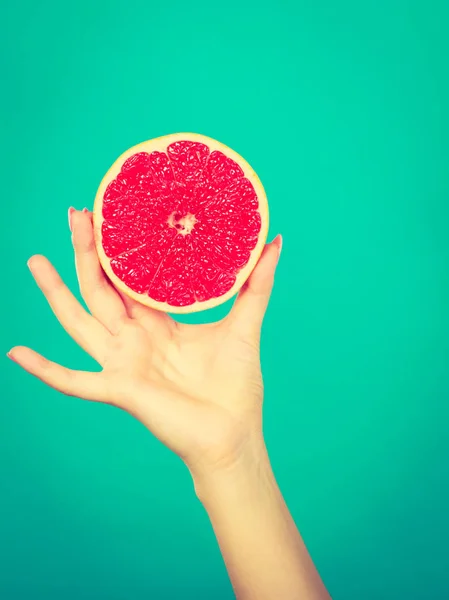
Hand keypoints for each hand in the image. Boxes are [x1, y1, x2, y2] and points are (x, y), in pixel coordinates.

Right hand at [8, 209, 280, 477]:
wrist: (233, 436)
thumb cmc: (236, 385)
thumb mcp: (244, 324)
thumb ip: (258, 284)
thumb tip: (276, 240)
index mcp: (160, 323)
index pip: (132, 279)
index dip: (121, 249)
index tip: (112, 212)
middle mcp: (136, 339)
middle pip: (102, 289)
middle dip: (87, 253)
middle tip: (75, 214)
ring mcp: (123, 363)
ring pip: (80, 321)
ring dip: (55, 293)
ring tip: (35, 261)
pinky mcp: (119, 389)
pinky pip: (74, 381)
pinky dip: (45, 370)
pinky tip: (16, 354)